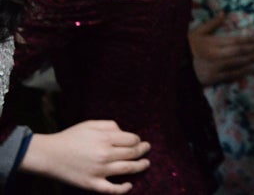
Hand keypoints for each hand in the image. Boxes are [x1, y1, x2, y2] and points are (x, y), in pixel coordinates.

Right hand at [21, 120, 150, 193]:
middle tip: (147, 149)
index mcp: (105, 139)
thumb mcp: (91, 124)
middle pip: (133, 153)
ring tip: (146, 163)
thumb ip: (110, 126)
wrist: (48, 155)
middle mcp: (105, 155)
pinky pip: (111, 189)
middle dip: (143, 150)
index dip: (138, 140)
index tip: (138, 141)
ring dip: (140, 166)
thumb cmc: (70, 137)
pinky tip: (129, 185)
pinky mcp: (91, 184)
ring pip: (127, 169)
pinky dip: (123, 189)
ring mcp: (99, 171)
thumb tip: (124, 133)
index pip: (132, 140)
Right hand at [189, 13, 253, 85]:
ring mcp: (214, 68)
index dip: (247, 39)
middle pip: (238, 51)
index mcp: (211, 43)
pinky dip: (242, 72)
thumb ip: (211, 24)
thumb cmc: (187, 47)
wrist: (174, 66)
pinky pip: (231, 75)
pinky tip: (250, 69)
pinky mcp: (213, 78)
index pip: (234, 40)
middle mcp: (214, 55)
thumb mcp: (197, 33)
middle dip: (250, 49)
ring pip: (236, 63)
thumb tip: (223, 13)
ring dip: (249, 60)